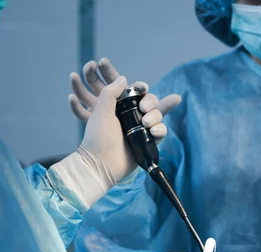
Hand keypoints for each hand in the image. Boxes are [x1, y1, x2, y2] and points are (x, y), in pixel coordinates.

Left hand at [48, 62, 177, 209]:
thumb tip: (124, 79)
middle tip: (143, 108)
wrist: (102, 163)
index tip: (142, 88)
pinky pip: (161, 131)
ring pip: (158, 115)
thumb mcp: (101, 109)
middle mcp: (131, 116)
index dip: (141, 88)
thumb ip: (110, 91)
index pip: (136, 92)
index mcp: (120, 107)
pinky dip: (160, 130)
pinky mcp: (148, 142)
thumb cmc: (99, 137)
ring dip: (155, 116)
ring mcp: (141, 129)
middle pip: (150, 102)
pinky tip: (153, 132)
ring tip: (146, 123)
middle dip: (150, 102)